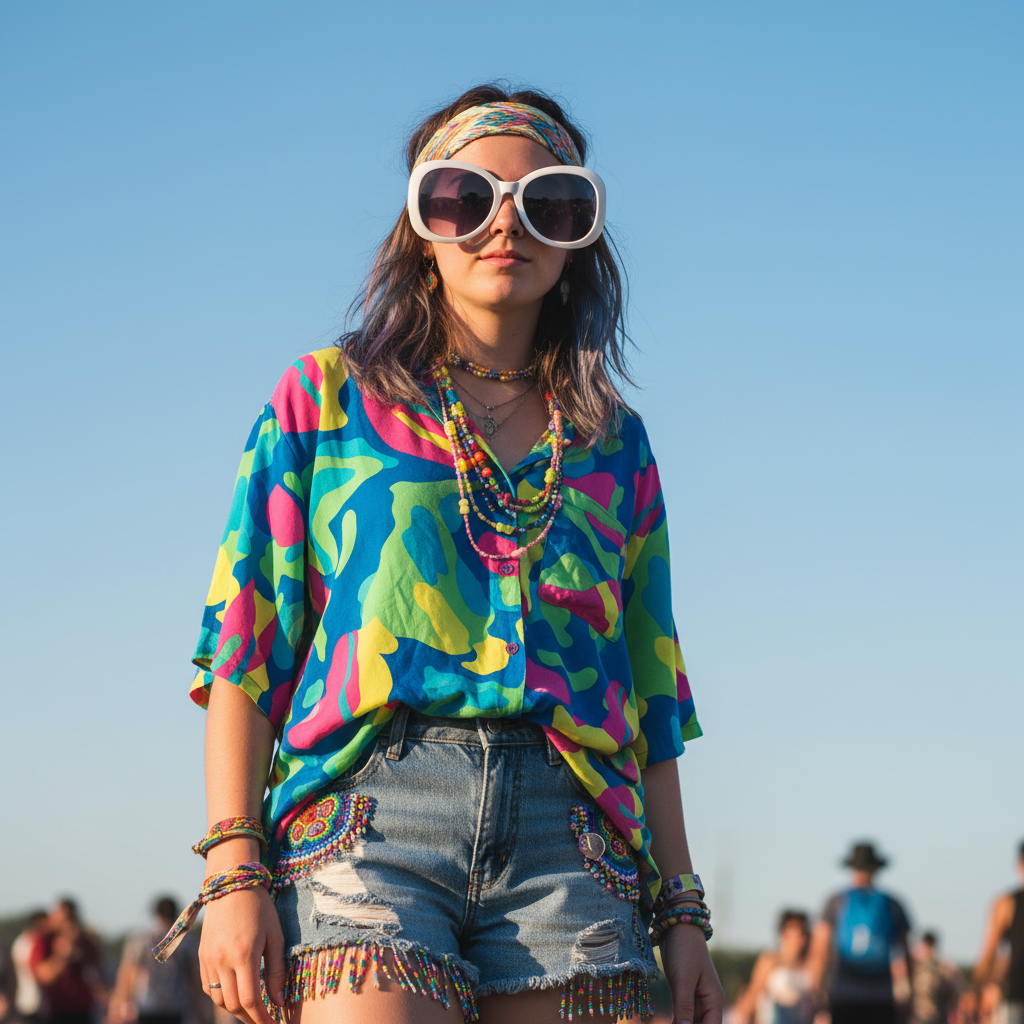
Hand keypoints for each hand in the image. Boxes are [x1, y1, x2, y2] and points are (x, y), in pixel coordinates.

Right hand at [199, 886, 285, 1023]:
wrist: (231, 883)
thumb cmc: (259, 906)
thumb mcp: (274, 934)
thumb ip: (276, 970)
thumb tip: (279, 1001)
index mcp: (243, 954)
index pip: (251, 1001)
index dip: (262, 1018)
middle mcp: (221, 960)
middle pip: (233, 1005)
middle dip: (250, 1017)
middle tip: (265, 1019)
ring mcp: (208, 959)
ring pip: (218, 999)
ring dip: (235, 1008)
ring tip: (252, 1007)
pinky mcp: (201, 956)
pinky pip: (208, 987)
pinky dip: (221, 995)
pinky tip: (235, 991)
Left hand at [660, 923, 724, 1023]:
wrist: (677, 927)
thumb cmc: (685, 949)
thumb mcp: (684, 979)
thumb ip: (685, 1006)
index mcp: (714, 1001)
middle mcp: (707, 1003)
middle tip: (668, 1023)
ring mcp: (695, 999)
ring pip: (689, 1022)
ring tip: (664, 1022)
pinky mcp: (683, 994)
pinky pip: (681, 1015)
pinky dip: (675, 1021)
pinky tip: (665, 1021)